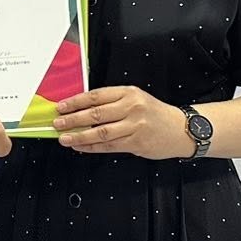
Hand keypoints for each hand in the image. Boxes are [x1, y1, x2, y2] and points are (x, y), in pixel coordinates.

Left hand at [54, 87, 192, 158]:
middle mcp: (131, 108)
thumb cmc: (155, 113)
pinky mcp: (136, 143)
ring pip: (100, 133)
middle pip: (95, 114)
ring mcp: (134, 126)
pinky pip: (109, 146)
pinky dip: (92, 147)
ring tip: (65, 138)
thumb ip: (112, 102)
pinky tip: (81, 147)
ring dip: (79, 136)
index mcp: (129, 93)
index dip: (76, 102)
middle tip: (58, 123)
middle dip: (73, 119)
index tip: (61, 106)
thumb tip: (82, 109)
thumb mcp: (136, 98)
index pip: (96, 96)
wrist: (182, 129)